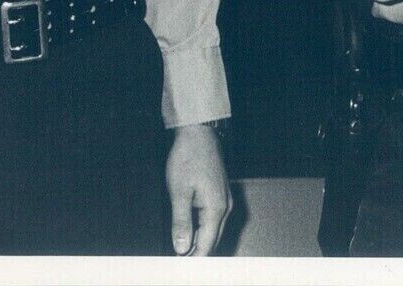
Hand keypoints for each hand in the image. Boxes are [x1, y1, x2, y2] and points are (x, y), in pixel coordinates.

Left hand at [165, 122, 230, 254]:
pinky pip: (211, 219)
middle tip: (177, 263)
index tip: (180, 269)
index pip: (206, 246)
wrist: (199, 133)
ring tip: (179, 251)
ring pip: (212, 230)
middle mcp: (224, 207)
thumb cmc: (188, 158)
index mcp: (216, 209)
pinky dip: (200, 229)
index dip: (193, 260)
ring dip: (197, 242)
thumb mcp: (179, 192)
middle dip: (196, 254)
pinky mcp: (219, 194)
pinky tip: (187, 230)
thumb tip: (181, 249)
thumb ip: (181, 223)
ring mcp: (224, 200)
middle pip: (212, 241)